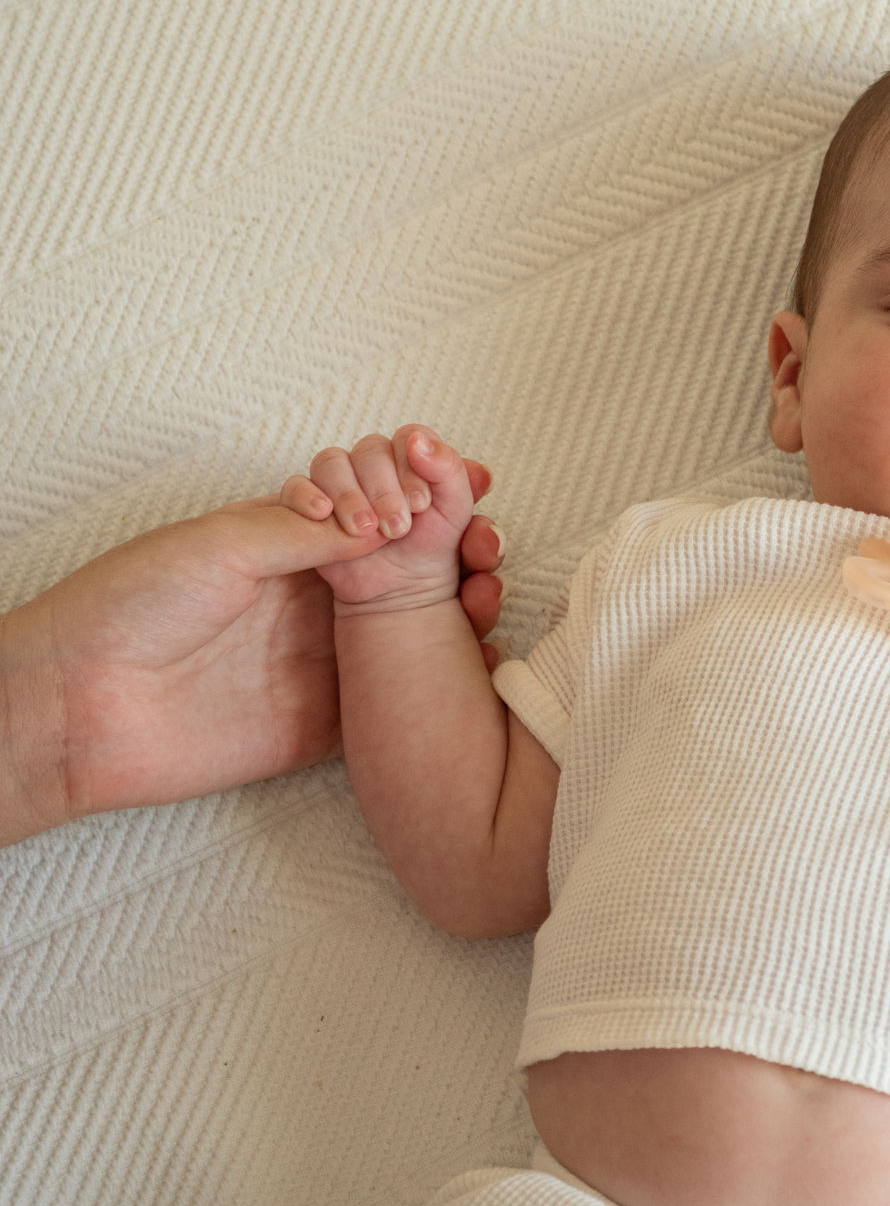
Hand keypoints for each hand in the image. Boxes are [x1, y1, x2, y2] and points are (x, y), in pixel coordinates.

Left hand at [0, 460, 505, 842]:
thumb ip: (304, 530)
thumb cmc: (127, 606)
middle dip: (459, 545)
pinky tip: (485, 661)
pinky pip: (404, 703)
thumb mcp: (219, 542)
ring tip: (491, 590)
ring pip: (420, 632)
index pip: (378, 508)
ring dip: (465, 607)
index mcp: (288, 541)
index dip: (426, 494)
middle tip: (487, 541)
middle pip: (411, 567)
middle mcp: (315, 597)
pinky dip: (450, 684)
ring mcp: (328, 661)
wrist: (81, 708)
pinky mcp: (332, 724)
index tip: (467, 482)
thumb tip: (384, 524)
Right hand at [278, 426, 476, 610]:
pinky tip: (322, 514)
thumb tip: (418, 441)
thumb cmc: (431, 546)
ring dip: (350, 496)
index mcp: (410, 455)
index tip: (421, 506)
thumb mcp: (455, 511)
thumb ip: (450, 472)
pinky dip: (306, 496)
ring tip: (365, 531)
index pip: (407, 438)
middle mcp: (373, 462)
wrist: (402, 589)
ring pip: (332, 462)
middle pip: (370, 450)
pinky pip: (295, 486)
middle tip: (398, 528)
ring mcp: (340, 480)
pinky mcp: (311, 504)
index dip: (412, 468)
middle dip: (385, 490)